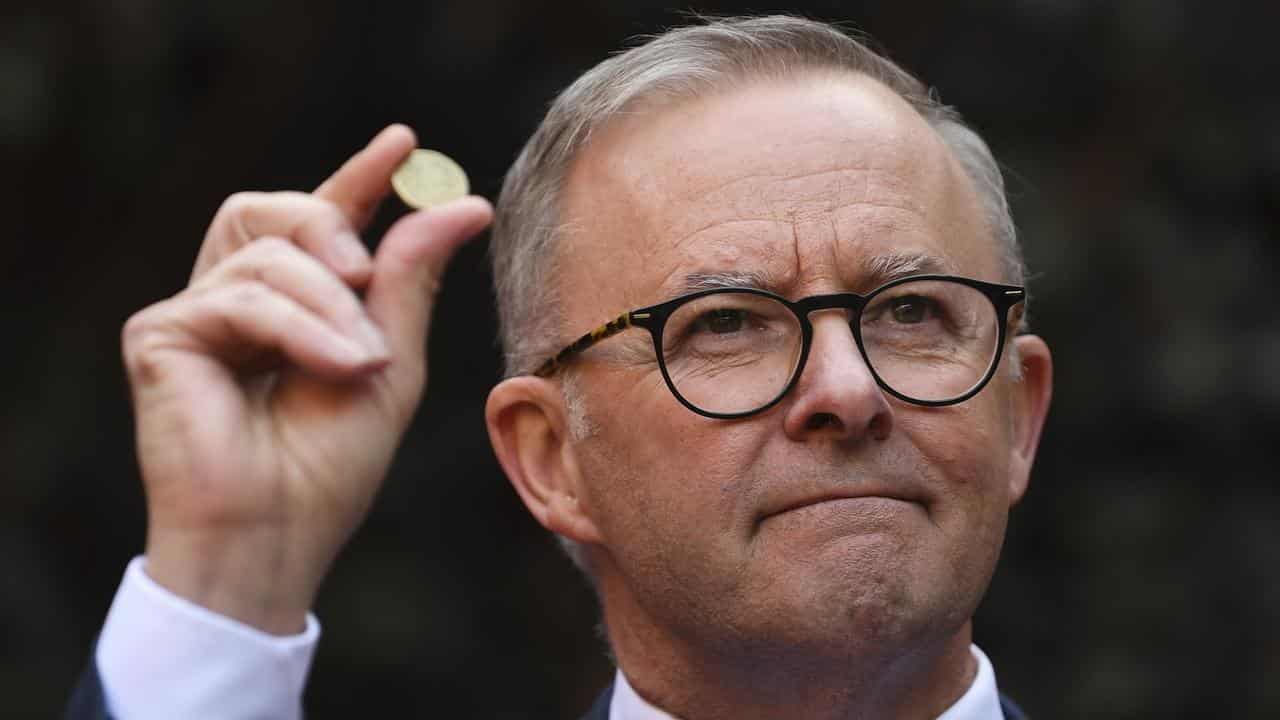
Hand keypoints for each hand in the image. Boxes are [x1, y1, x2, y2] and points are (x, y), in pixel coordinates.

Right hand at [121, 125, 492, 632]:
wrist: (281, 532)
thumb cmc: (332, 464)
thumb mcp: (392, 360)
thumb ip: (412, 279)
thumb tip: (465, 203)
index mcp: (294, 305)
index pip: (321, 220)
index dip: (359, 177)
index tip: (405, 143)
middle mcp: (239, 299)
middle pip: (277, 209)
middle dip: (333, 223)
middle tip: (368, 272)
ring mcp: (195, 314)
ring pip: (268, 252)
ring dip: (332, 304)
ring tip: (362, 360)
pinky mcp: (160, 334)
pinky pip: (240, 295)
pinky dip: (299, 328)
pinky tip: (334, 365)